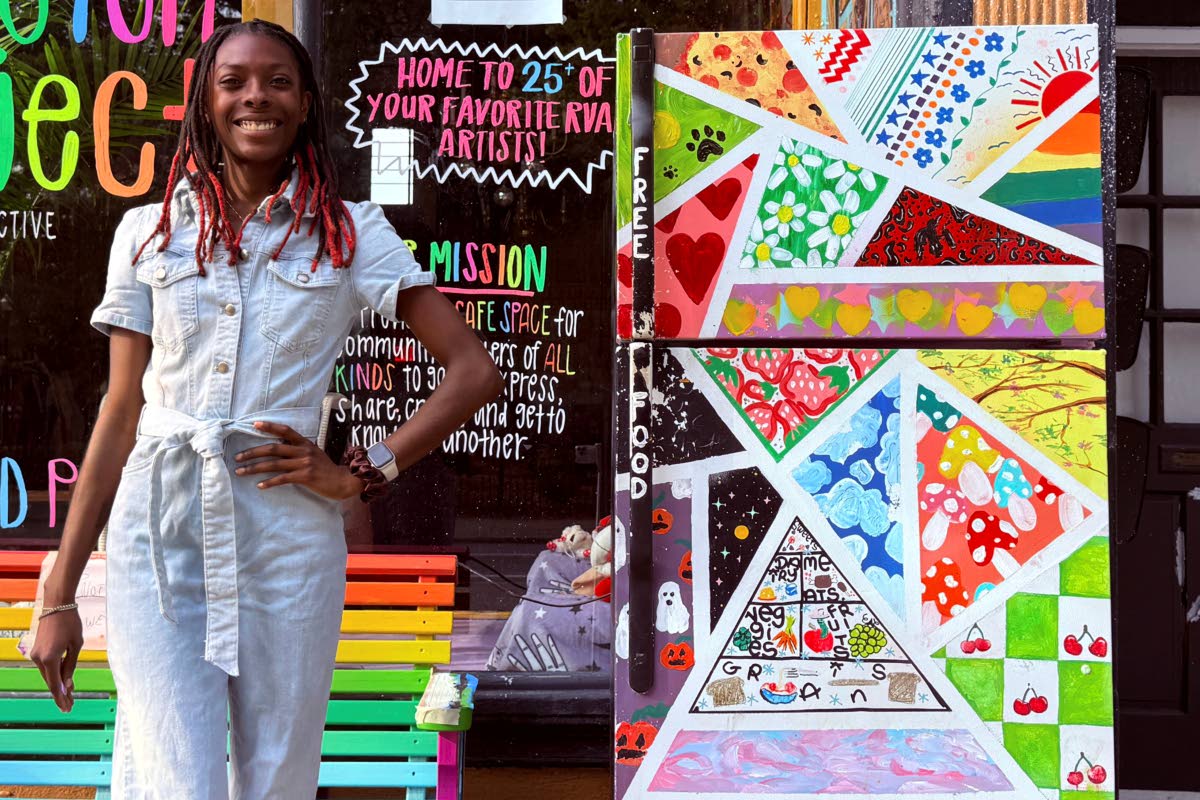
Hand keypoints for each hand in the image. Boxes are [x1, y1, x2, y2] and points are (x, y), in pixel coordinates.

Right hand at [29, 609, 81, 712]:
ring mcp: (36, 654)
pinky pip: (47, 666)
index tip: (66, 708)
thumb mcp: (76, 645)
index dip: (61, 698)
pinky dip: (55, 674)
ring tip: (70, 696)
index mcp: (49, 658)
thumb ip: (71, 666)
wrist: (57, 605)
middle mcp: (39, 659)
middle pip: (51, 681)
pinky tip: (64, 680)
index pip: (55, 684)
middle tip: (70, 706)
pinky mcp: (37, 650)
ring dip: (58, 684)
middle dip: (61, 694)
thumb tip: (68, 684)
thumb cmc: (70, 623)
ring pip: (48, 675)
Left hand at [235, 421, 361, 499]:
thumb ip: (298, 450)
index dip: (270, 427)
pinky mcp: (305, 476)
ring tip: (241, 471)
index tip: (254, 425)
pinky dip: (269, 482)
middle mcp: (304, 451)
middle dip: (252, 452)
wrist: (343, 481)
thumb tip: (279, 446)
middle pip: (273, 448)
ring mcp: (304, 464)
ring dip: (254, 468)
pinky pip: (283, 479)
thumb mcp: (313, 454)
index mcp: (305, 443)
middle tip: (237, 457)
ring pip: (274, 464)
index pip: (285, 431)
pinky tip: (260, 485)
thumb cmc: (326, 469)